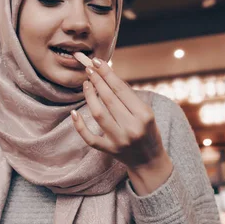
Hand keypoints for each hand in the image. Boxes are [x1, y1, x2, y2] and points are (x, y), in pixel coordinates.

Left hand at [71, 58, 172, 194]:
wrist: (150, 161)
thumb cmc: (149, 132)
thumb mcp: (146, 113)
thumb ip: (128, 97)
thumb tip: (107, 75)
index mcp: (144, 115)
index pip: (121, 90)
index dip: (107, 74)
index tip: (98, 62)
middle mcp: (131, 128)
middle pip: (109, 99)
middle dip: (97, 80)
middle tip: (89, 68)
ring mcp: (119, 140)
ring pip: (98, 114)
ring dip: (89, 96)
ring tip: (86, 83)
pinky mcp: (109, 150)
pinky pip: (89, 137)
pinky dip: (79, 125)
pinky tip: (74, 112)